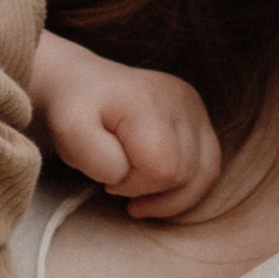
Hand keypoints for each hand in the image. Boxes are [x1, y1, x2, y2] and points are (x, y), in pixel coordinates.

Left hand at [32, 34, 221, 219]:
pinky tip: (160, 189)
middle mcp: (183, 100)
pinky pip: (210, 166)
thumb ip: (96, 158)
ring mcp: (197, 108)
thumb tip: (124, 174)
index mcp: (150, 103)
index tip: (107, 178)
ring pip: (205, 174)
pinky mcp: (201, 118)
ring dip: (171, 194)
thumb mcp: (69, 133)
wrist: (83, 84)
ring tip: (138, 192)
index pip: (163, 170)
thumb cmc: (75, 111)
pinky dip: (187, 187)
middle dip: (149, 189)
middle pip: (186, 174)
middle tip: (117, 178)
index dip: (134, 185)